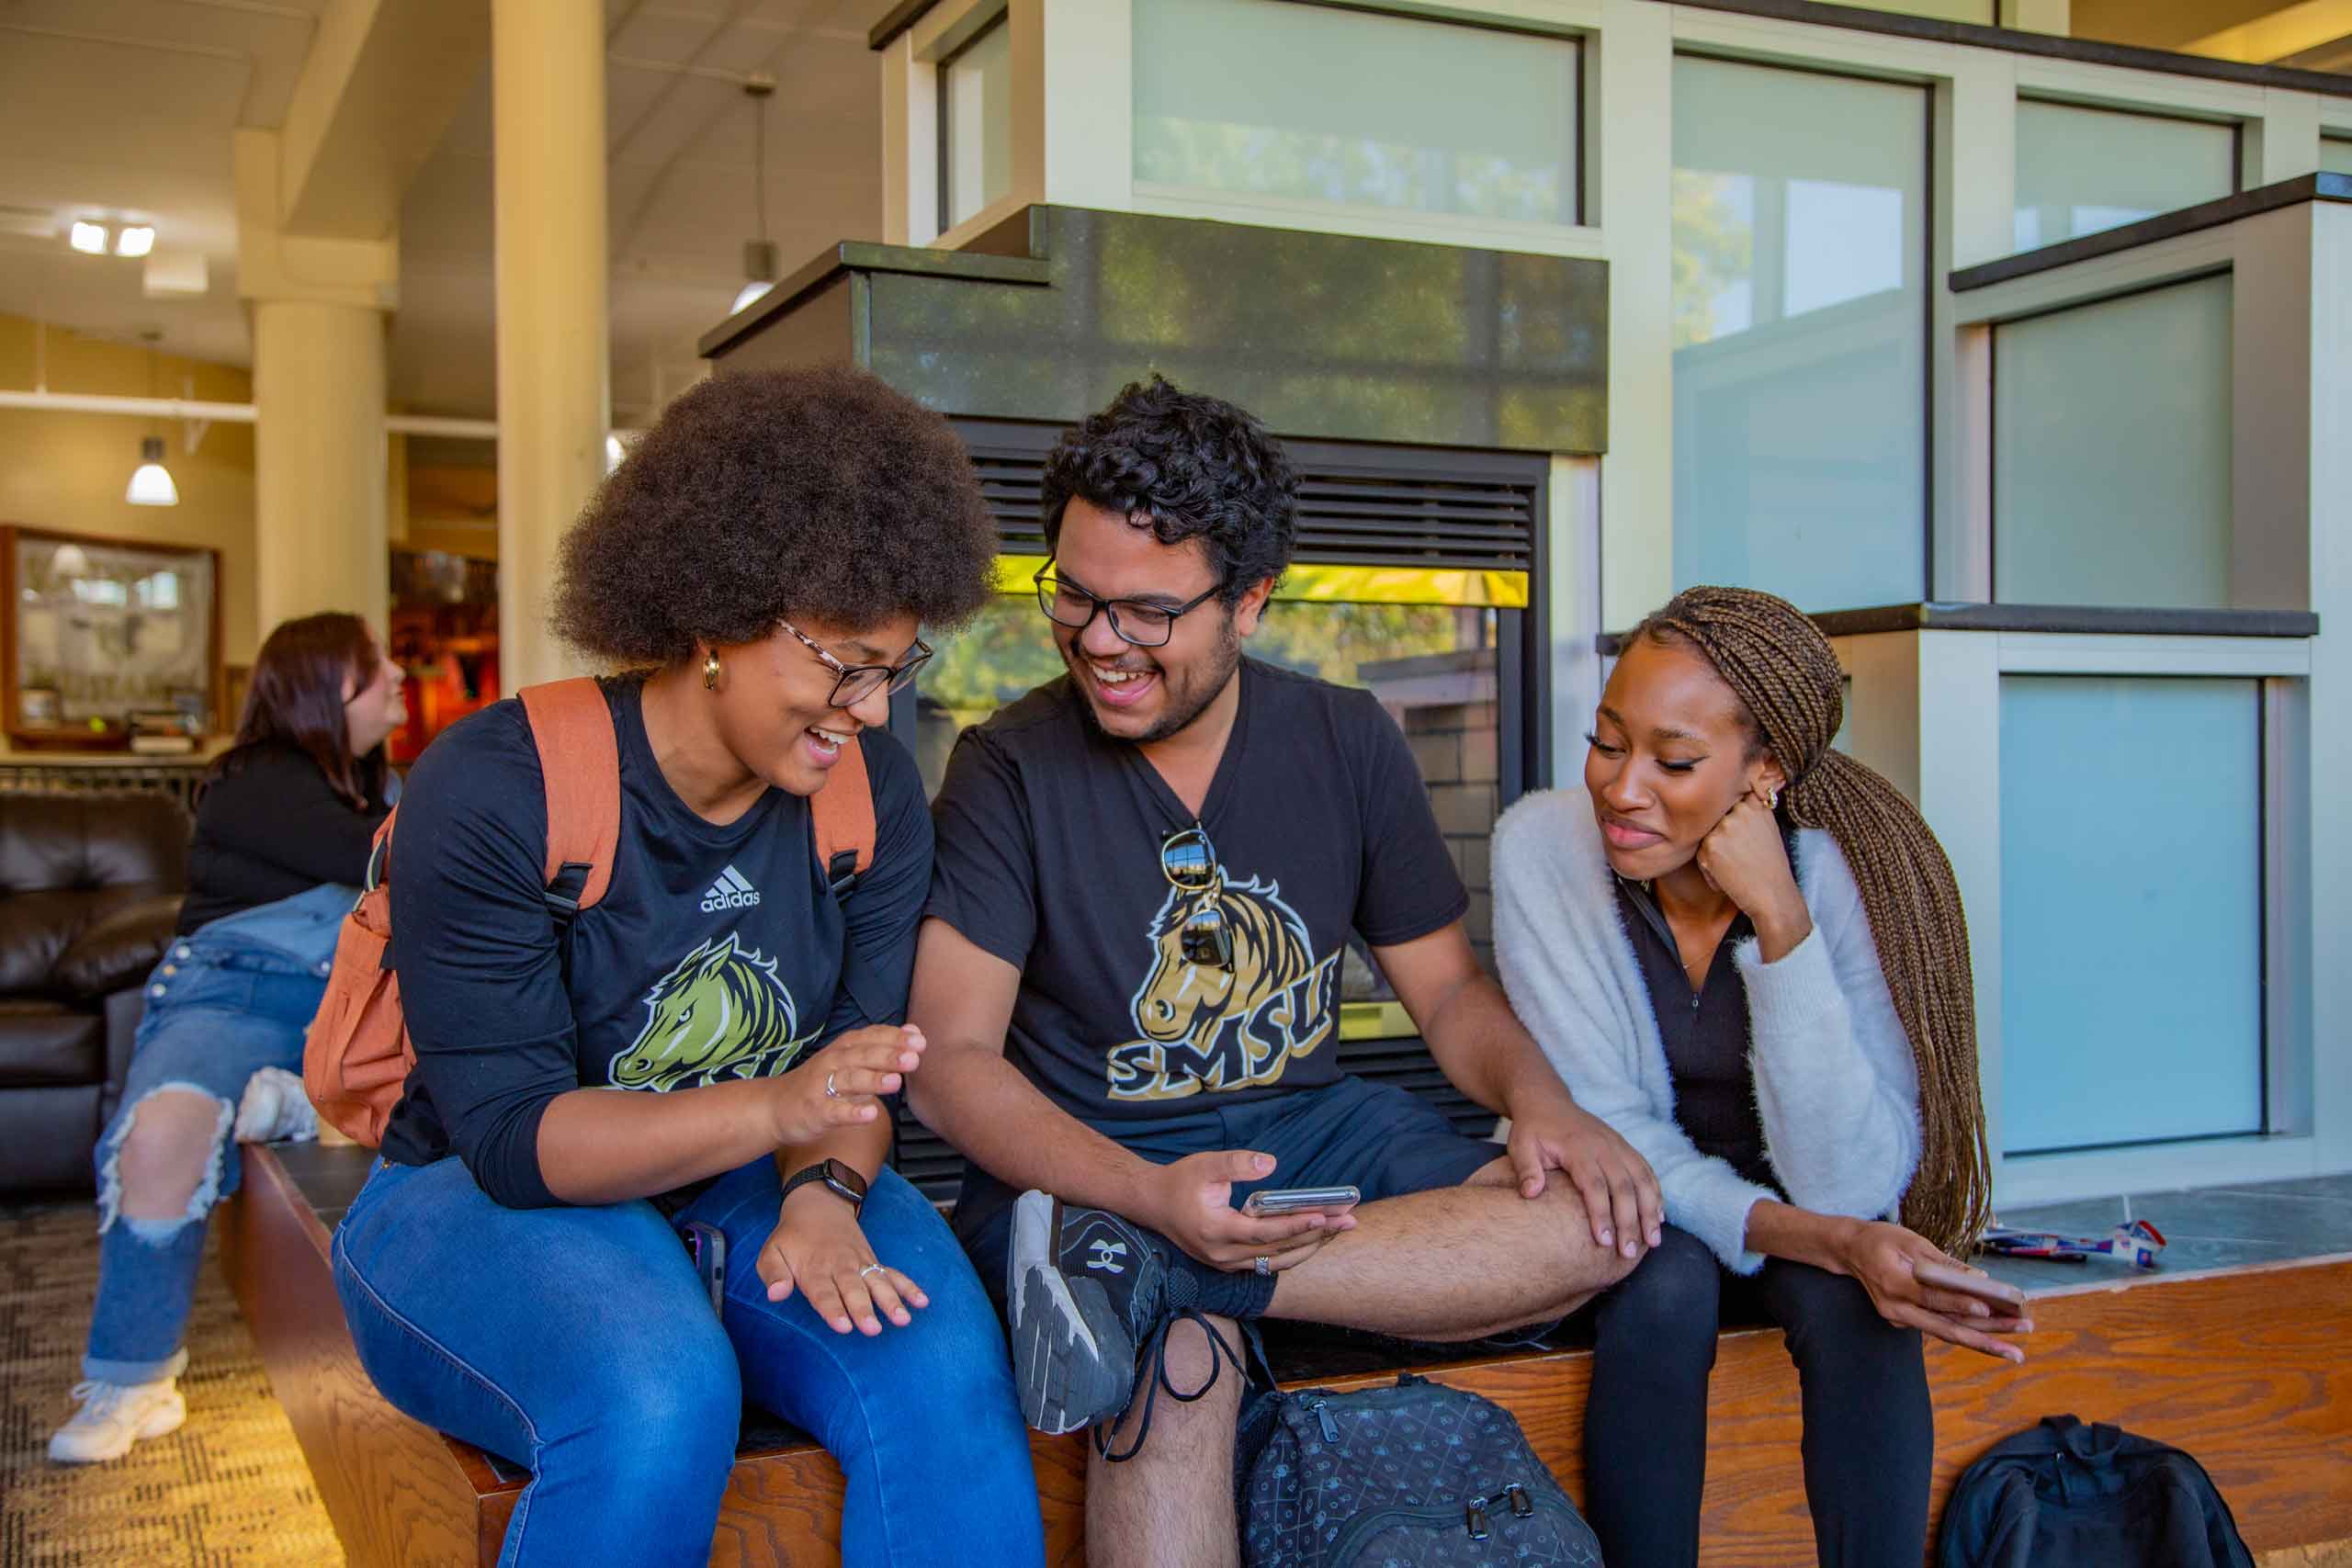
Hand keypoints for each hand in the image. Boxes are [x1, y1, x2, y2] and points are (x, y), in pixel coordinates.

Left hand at [756, 1184, 928, 1334]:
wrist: (818, 1204)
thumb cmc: (792, 1236)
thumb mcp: (771, 1252)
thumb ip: (772, 1274)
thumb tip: (775, 1295)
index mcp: (813, 1269)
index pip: (823, 1293)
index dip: (833, 1310)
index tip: (844, 1326)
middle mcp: (840, 1267)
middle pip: (853, 1290)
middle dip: (863, 1309)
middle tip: (873, 1328)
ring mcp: (860, 1263)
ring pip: (877, 1282)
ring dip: (891, 1300)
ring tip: (903, 1319)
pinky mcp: (872, 1261)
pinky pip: (892, 1274)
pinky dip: (908, 1286)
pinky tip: (922, 1301)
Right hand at [766, 1025, 923, 1146]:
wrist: (775, 1107)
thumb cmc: (820, 1083)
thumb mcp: (848, 1060)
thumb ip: (880, 1047)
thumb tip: (913, 1032)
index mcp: (843, 1049)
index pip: (871, 1037)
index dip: (894, 1038)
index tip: (919, 1040)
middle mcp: (832, 1063)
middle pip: (863, 1056)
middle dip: (889, 1055)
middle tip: (914, 1057)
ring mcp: (822, 1087)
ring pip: (849, 1080)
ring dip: (873, 1080)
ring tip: (896, 1082)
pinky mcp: (816, 1111)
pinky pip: (835, 1111)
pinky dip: (852, 1112)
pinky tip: (871, 1114)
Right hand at [1138, 1150, 1357, 1273]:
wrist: (1152, 1204)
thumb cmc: (1179, 1182)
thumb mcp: (1205, 1165)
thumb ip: (1237, 1163)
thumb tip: (1271, 1163)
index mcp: (1216, 1230)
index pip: (1264, 1232)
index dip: (1295, 1225)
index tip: (1325, 1215)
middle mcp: (1223, 1255)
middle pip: (1278, 1249)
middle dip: (1317, 1234)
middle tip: (1349, 1220)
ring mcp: (1227, 1264)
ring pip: (1277, 1261)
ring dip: (1310, 1246)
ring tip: (1339, 1229)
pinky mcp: (1230, 1265)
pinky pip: (1268, 1262)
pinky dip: (1293, 1251)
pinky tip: (1314, 1238)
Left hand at [1505, 1092, 1661, 1258]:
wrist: (1547, 1102)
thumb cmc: (1533, 1129)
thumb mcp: (1520, 1146)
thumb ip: (1526, 1169)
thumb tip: (1531, 1194)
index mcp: (1578, 1148)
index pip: (1594, 1185)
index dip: (1601, 1214)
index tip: (1603, 1242)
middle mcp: (1603, 1146)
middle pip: (1623, 1187)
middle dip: (1629, 1222)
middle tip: (1627, 1253)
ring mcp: (1617, 1145)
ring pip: (1641, 1180)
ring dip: (1650, 1211)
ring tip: (1652, 1241)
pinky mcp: (1624, 1147)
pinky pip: (1645, 1171)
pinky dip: (1655, 1194)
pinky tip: (1659, 1217)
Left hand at [1695, 787, 1810, 955]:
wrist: (1774, 897)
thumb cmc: (1770, 869)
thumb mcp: (1766, 830)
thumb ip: (1748, 814)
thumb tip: (1721, 803)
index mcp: (1755, 804)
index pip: (1729, 800)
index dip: (1728, 818)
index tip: (1736, 840)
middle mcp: (1741, 810)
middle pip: (1713, 821)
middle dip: (1719, 840)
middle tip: (1740, 860)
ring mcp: (1725, 825)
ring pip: (1705, 838)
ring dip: (1713, 856)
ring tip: (1736, 869)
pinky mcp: (1711, 843)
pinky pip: (1700, 855)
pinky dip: (1710, 871)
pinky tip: (1729, 878)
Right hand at [1837, 1219, 2031, 1363]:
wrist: (1848, 1251)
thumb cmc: (1880, 1240)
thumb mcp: (1911, 1241)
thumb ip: (1943, 1263)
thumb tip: (1979, 1280)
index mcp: (1894, 1284)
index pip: (1932, 1297)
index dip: (1959, 1303)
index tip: (1987, 1308)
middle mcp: (1896, 1309)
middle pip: (1945, 1328)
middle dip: (1984, 1339)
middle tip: (2018, 1348)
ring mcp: (1900, 1318)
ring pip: (1946, 1333)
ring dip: (1982, 1342)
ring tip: (2015, 1352)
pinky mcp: (1906, 1320)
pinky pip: (1939, 1327)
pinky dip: (1967, 1331)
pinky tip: (1993, 1337)